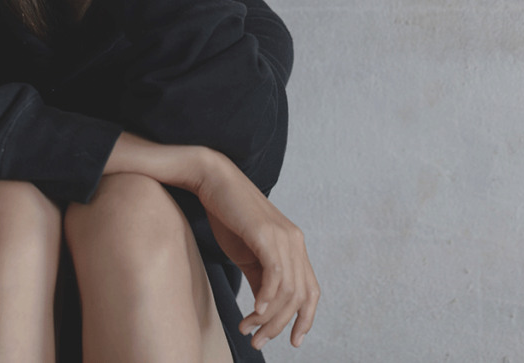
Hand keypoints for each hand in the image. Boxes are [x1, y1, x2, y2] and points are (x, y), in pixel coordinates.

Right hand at [197, 152, 319, 350]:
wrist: (212, 181)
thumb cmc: (227, 215)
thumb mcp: (247, 253)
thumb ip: (260, 278)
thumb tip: (265, 309)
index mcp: (294, 245)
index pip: (311, 291)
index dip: (306, 319)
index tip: (294, 342)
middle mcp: (295, 241)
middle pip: (300, 296)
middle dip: (279, 325)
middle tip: (257, 342)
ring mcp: (284, 236)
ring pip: (288, 290)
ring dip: (267, 317)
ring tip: (246, 329)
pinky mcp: (266, 234)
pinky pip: (275, 274)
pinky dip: (267, 297)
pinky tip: (253, 310)